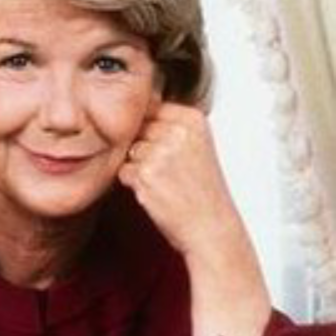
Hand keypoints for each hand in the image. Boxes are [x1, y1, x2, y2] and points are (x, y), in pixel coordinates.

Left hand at [118, 101, 239, 255]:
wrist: (212, 228)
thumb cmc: (203, 190)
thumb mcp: (197, 145)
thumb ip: (170, 123)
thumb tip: (133, 108)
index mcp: (193, 119)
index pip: (151, 108)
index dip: (151, 130)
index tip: (166, 150)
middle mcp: (178, 132)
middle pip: (138, 129)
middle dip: (144, 149)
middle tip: (167, 171)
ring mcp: (161, 153)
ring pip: (129, 150)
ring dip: (139, 167)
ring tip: (165, 182)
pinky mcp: (146, 175)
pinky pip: (124, 171)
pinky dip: (134, 184)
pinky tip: (158, 193)